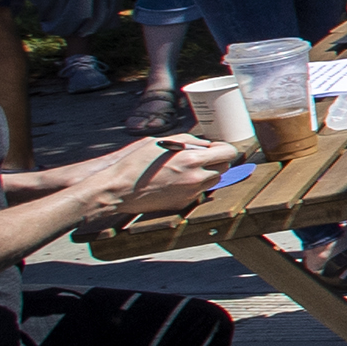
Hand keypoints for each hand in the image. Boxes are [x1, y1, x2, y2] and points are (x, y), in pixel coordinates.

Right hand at [81, 135, 235, 216]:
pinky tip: (175, 181)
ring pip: (213, 182)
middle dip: (215, 161)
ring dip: (206, 174)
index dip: (223, 149)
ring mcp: (191, 194)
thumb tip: (206, 144)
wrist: (118, 189)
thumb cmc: (137, 162)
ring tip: (186, 169)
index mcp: (193, 160)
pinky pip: (198, 193)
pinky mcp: (183, 204)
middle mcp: (196, 178)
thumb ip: (190, 141)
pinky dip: (193, 186)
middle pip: (224, 168)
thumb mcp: (163, 142)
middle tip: (201, 157)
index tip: (215, 148)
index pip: (228, 153)